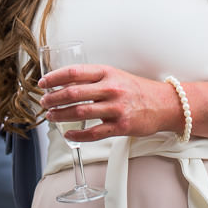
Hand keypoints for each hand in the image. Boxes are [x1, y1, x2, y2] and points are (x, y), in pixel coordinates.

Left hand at [38, 63, 179, 141]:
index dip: (54, 77)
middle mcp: (110, 88)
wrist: (164, 104)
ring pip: (79, 112)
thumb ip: (94, 79)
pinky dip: (77, 135)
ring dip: (60, 115)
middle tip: (44, 102)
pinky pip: (93, 133)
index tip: (43, 83)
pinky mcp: (121, 126)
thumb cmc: (137, 90)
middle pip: (72, 92)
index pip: (74, 72)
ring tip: (51, 116)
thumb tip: (66, 84)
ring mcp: (116, 108)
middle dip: (53, 98)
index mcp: (107, 72)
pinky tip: (68, 134)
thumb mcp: (115, 76)